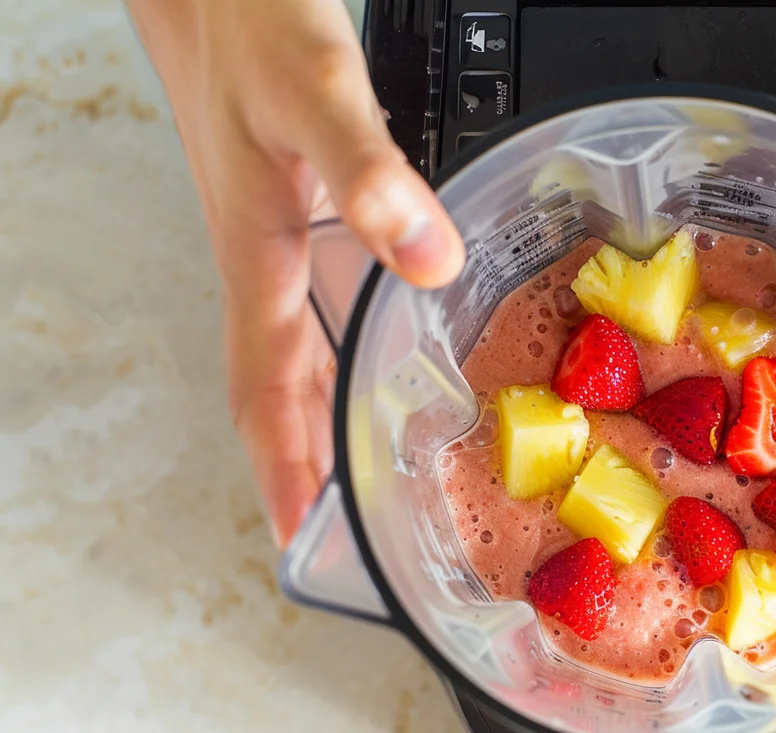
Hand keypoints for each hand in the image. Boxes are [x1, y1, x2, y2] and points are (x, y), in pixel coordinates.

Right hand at [128, 0, 464, 545]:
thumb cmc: (248, 26)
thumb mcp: (317, 96)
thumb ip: (372, 174)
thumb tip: (429, 258)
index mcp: (260, 255)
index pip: (266, 388)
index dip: (285, 466)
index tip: (303, 539)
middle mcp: (266, 261)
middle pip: (281, 387)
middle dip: (307, 462)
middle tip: (345, 529)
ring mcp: (279, 240)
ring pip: (297, 352)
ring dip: (321, 415)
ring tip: (362, 469)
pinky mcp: (298, 213)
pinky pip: (315, 307)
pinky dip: (339, 350)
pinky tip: (376, 351)